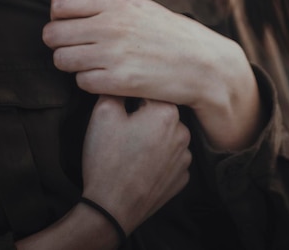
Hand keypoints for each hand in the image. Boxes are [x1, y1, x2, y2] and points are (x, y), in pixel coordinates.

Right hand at [15, 96, 190, 248]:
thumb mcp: (103, 113)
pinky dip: (158, 159)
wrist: (111, 208)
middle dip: (143, 117)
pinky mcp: (181, 178)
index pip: (151, 91)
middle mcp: (183, 132)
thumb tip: (119, 79)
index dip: (133, 97)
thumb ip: (114, 89)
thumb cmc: (107, 159)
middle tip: (123, 131)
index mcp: (167, 112)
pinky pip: (171, 158)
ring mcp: (185, 157)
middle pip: (161, 114)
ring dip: (153, 138)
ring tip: (130, 151)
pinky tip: (140, 165)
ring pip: (167, 136)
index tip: (123, 106)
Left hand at [43, 0, 262, 149]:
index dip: (59, 17)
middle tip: (79, 48)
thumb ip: (104, 0)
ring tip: (92, 63)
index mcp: (115, 2)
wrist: (203, 64)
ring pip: (60, 60)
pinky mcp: (117, 82)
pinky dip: (90, 82)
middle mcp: (110, 25)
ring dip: (72, 64)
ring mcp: (112, 54)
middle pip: (52, 34)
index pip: (59, 4)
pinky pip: (80, 82)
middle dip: (61, 43)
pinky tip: (108, 77)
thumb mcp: (139, 5)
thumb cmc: (169, 33)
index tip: (72, 25)